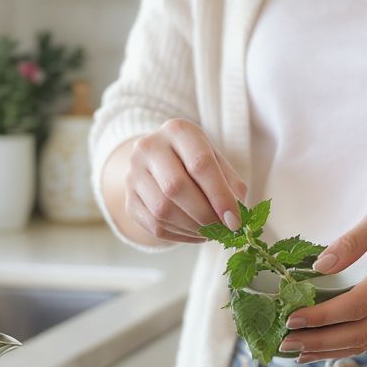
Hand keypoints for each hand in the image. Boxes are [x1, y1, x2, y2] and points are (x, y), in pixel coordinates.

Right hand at [121, 119, 247, 243]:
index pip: (200, 163)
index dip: (220, 195)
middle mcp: (149, 147)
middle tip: (223, 229)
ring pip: (162, 210)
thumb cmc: (196, 160)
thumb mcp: (217, 161)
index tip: (235, 220)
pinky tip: (196, 234)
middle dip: (205, 214)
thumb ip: (231, 185)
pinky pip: (154, 226)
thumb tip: (237, 216)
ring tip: (211, 232)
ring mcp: (134, 174)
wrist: (159, 162)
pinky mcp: (129, 200)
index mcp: (177, 130)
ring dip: (192, 228)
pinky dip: (180, 236)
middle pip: (176, 187)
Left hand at [280, 199, 366, 361]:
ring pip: (362, 342)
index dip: (323, 317)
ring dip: (326, 350)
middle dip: (318, 341)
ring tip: (291, 350)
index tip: (292, 317)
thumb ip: (351, 240)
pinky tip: (315, 349)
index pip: (356, 305)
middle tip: (283, 341)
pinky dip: (339, 347)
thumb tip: (319, 266)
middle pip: (358, 333)